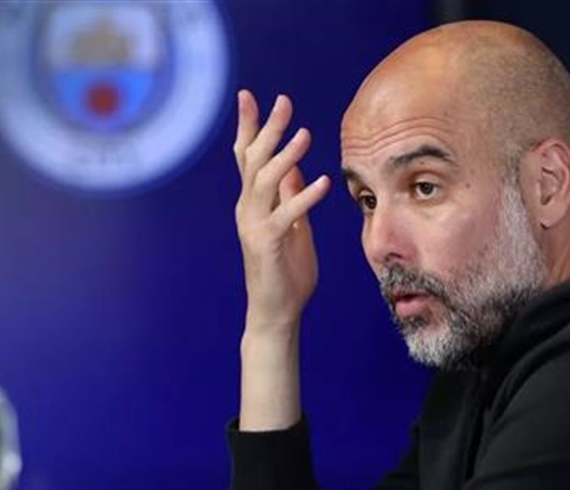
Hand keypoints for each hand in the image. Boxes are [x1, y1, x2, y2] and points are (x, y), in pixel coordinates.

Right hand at [233, 90, 330, 331]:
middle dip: (267, 128)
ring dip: (285, 156)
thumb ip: (290, 197)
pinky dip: (304, 197)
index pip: (246, 157)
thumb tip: (294, 167)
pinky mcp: (267, 244)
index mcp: (252, 203)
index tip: (249, 96)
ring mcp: (253, 226)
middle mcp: (247, 209)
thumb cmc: (286, 272)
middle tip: (283, 101)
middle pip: (252, 160)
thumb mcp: (292, 227)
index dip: (248, 126)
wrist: (276, 312)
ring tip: (305, 135)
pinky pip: (285, 215)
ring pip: (263, 181)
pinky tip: (322, 182)